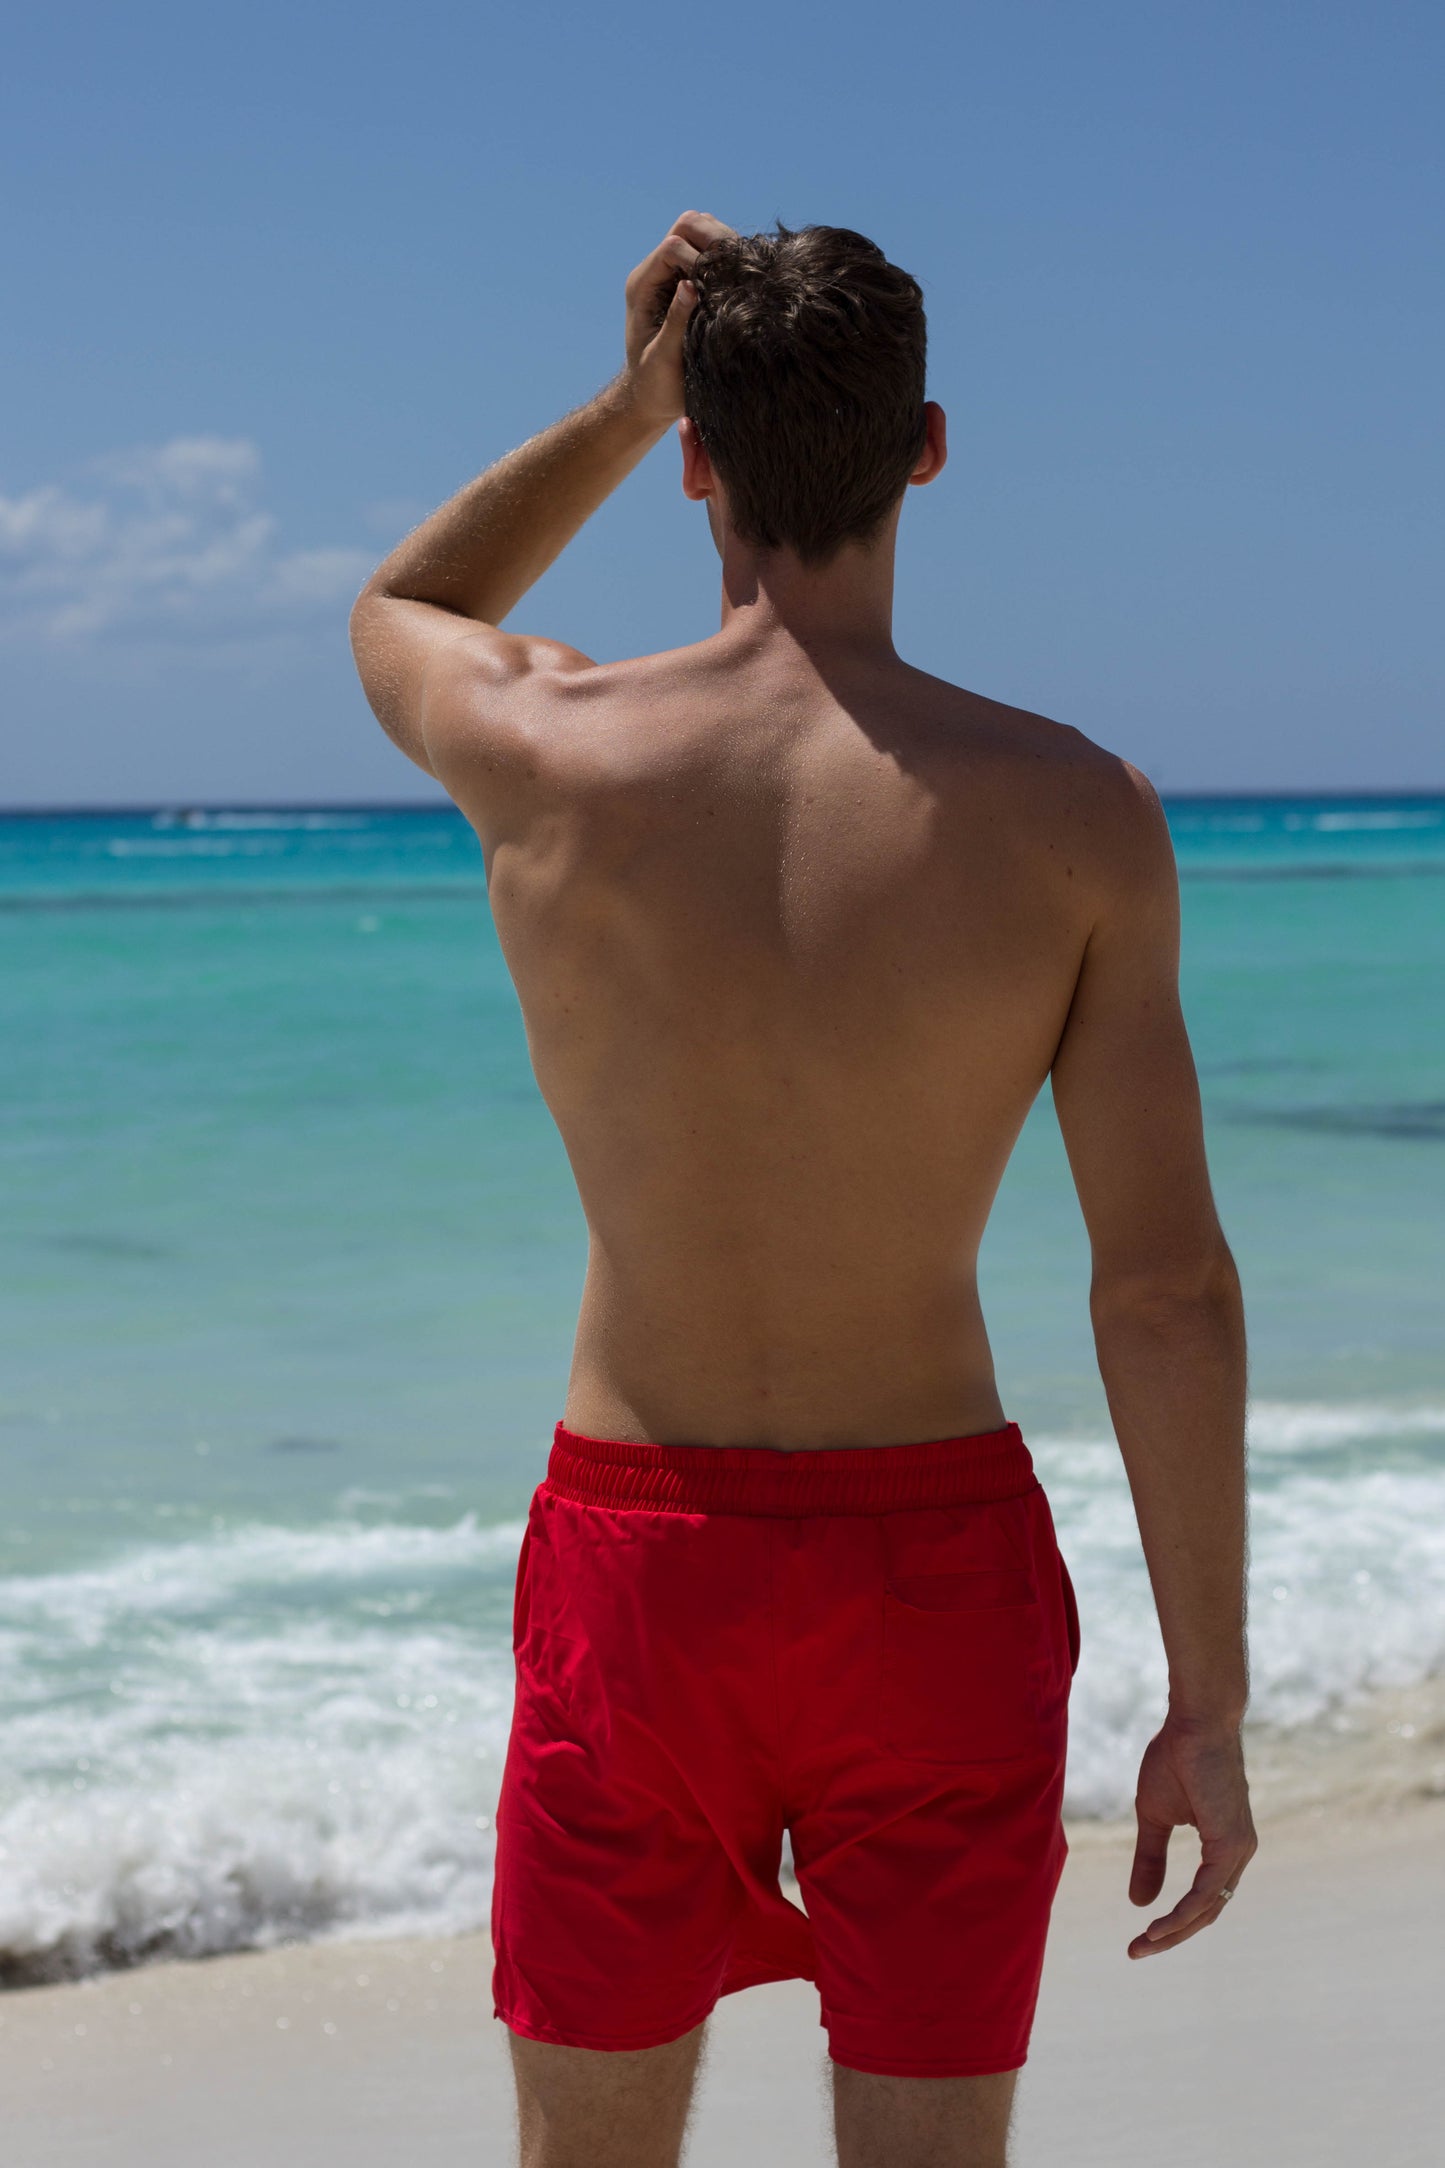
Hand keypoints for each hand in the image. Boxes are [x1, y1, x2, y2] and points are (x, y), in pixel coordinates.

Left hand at [621, 209, 735, 426]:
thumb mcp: (663, 357)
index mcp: (642, 285)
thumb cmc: (655, 384)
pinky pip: (711, 253)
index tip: (715, 288)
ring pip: (702, 233)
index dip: (698, 258)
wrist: (652, 397)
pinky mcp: (690, 281)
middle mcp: (656, 272)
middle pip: (687, 226)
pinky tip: (739, 283)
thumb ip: (675, 321)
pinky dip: (727, 260)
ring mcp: (674, 274)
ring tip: (738, 277)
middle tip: (734, 272)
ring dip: (723, 248)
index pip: (672, 245)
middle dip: (713, 241)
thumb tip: (690, 286)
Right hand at [1127, 1713, 1256, 1957]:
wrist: (1194, 1721)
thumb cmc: (1176, 1758)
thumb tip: (1138, 1901)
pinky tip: (1159, 1925)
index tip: (1140, 1937)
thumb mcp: (1154, 1815)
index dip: (1173, 1922)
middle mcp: (1238, 1853)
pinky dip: (1183, 1913)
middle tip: (1137, 1951)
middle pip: (1207, 1912)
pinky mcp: (1232, 1843)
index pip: (1202, 1900)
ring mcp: (1239, 1850)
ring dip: (1175, 1931)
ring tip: (1143, 1944)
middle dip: (1172, 1936)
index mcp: (1224, 1847)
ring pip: (1208, 1908)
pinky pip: (1208, 1892)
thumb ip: (1150, 1857)